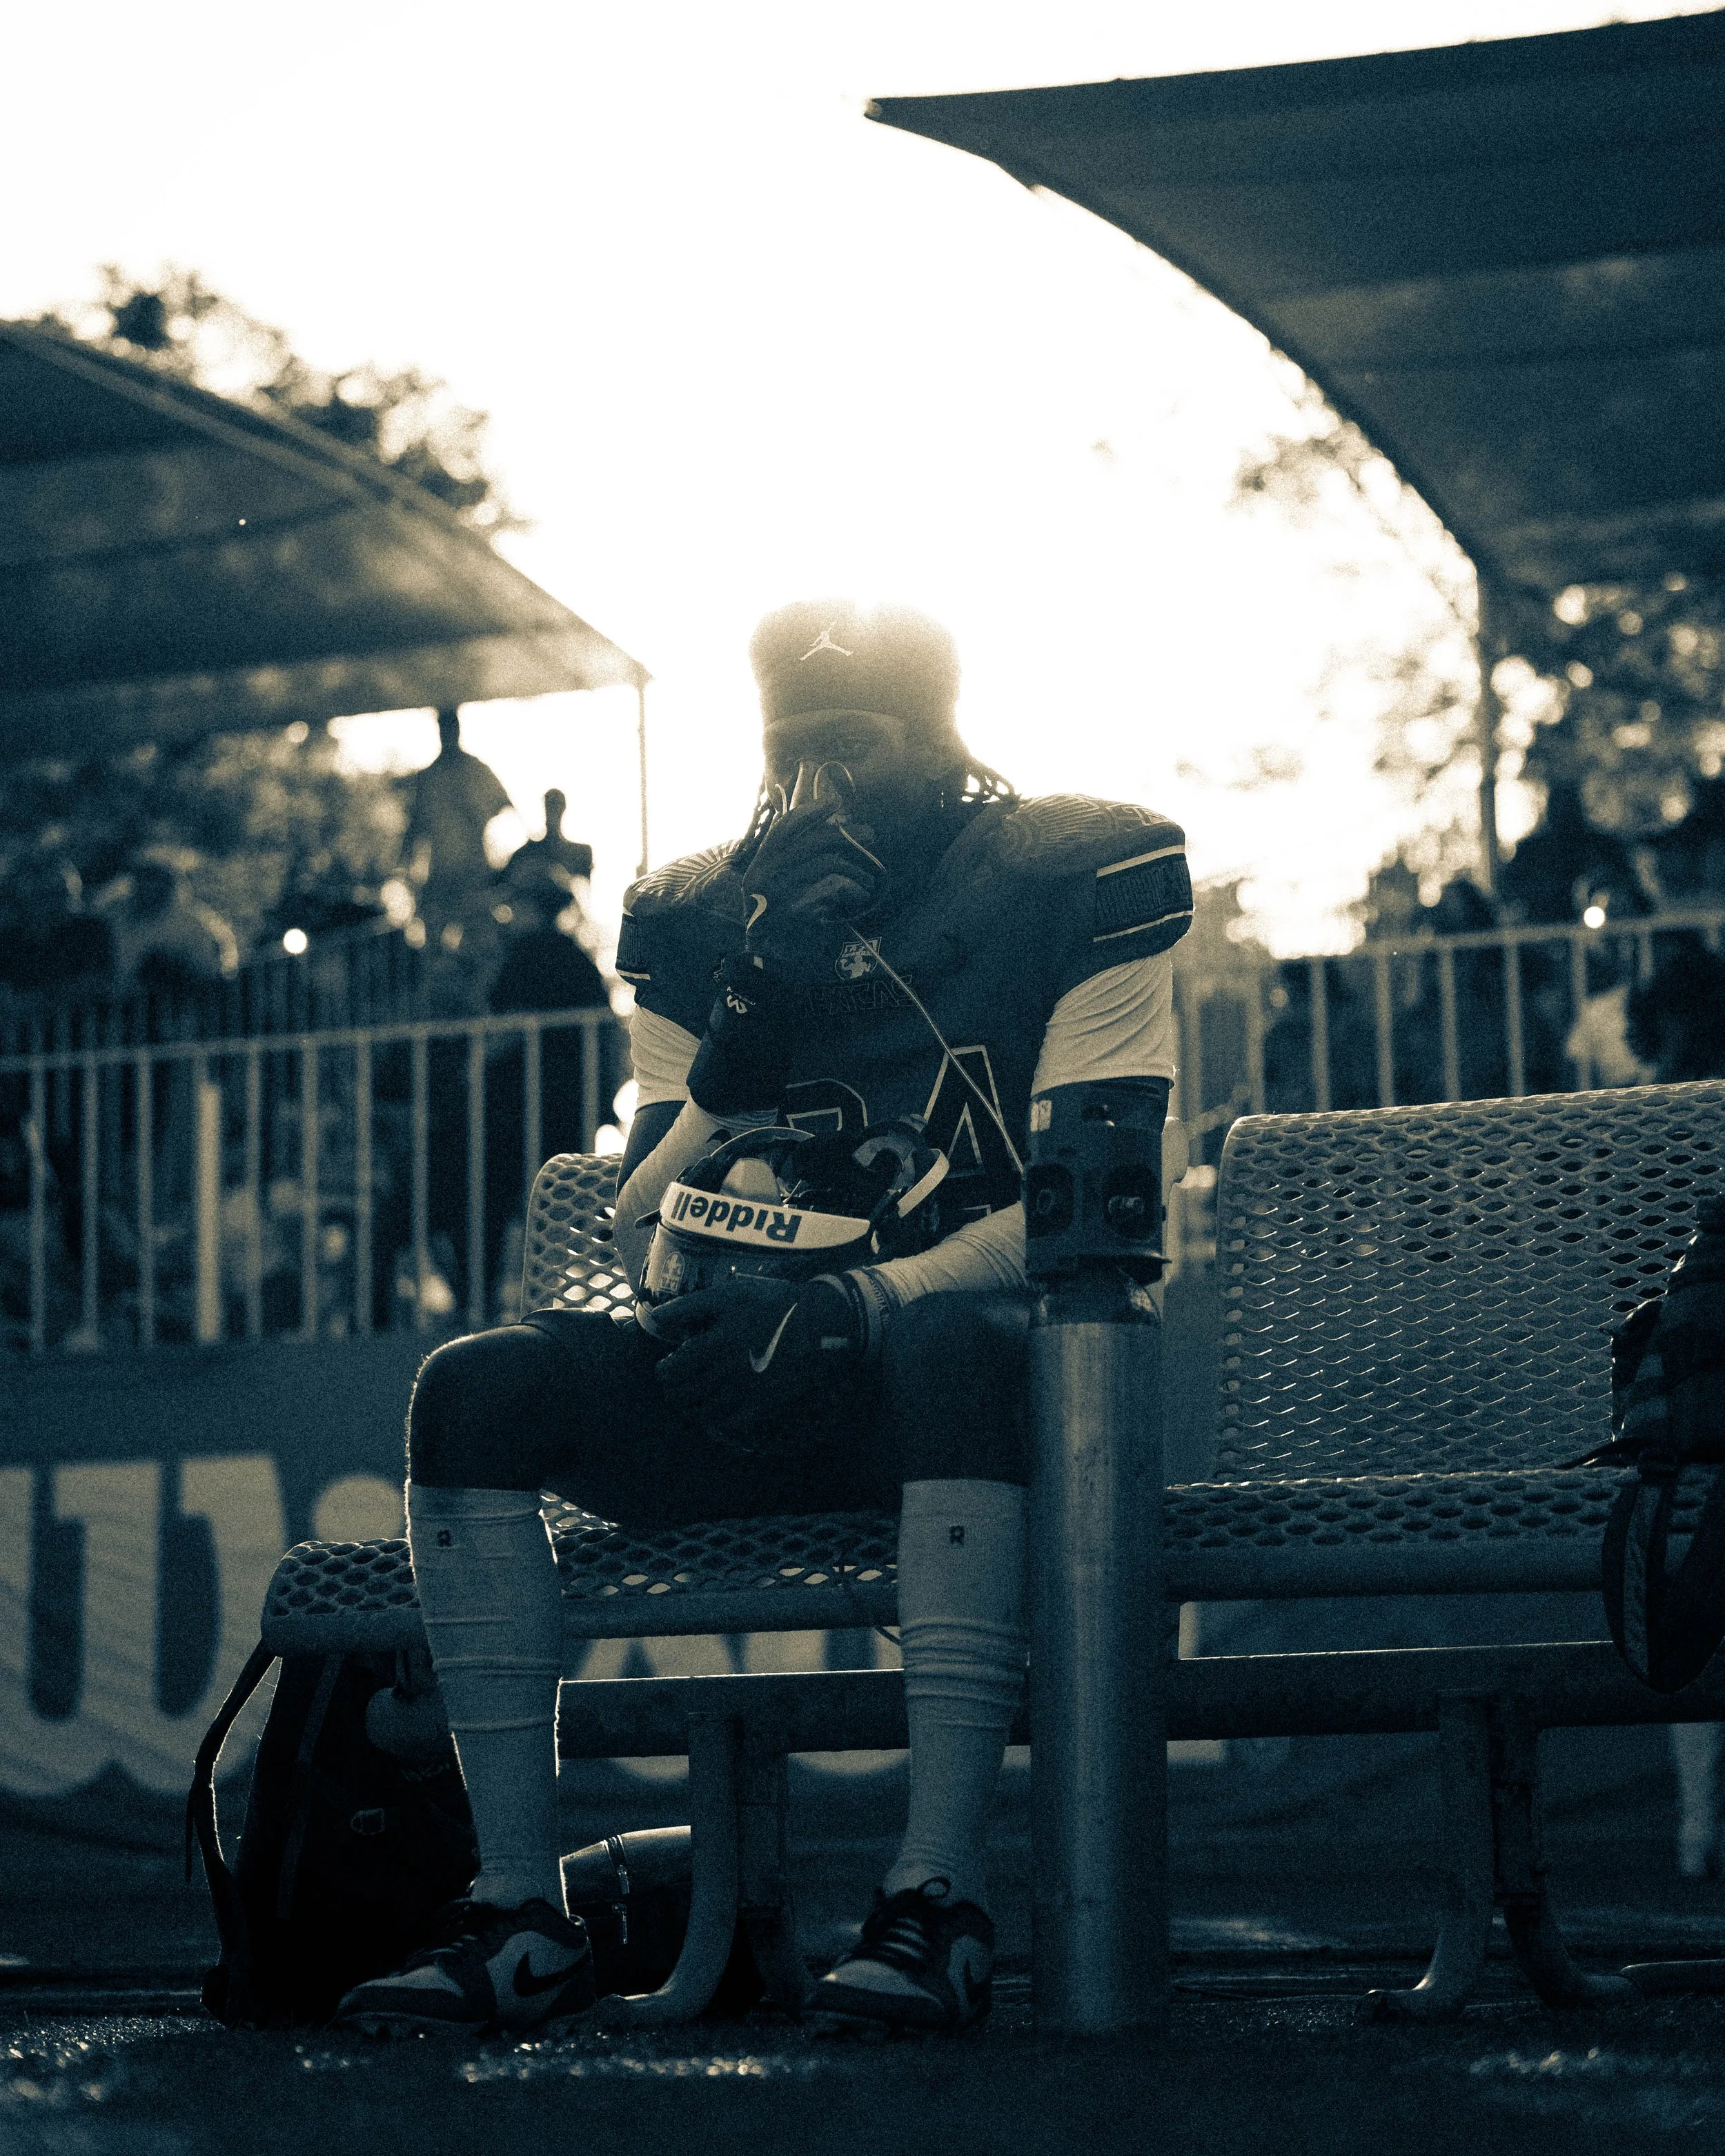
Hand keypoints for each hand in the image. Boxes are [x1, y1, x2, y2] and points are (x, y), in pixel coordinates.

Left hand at [652, 1275, 862, 1433]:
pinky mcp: (761, 1404)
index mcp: (716, 1342)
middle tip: (674, 1383)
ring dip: (689, 1406)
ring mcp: (744, 1391)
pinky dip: (713, 1421)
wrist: (818, 1325)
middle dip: (672, 1389)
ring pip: (700, 1411)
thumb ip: (688, 1306)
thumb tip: (656, 1319)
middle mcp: (726, 1371)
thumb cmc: (770, 1303)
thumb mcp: (729, 1294)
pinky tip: (714, 1409)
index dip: (664, 1370)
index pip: (673, 1369)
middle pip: (683, 1393)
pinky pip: (726, 1423)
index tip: (666, 1365)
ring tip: (689, 1397)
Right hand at [743, 783, 884, 962]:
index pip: (784, 828)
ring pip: (827, 862)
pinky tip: (860, 897)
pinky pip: (834, 884)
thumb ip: (797, 863)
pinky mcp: (797, 911)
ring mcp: (779, 893)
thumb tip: (832, 830)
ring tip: (867, 881)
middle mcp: (764, 877)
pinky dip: (853, 887)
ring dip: (855, 868)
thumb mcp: (782, 891)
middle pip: (812, 841)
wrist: (771, 971)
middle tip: (870, 836)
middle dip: (847, 835)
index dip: (811, 812)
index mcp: (759, 868)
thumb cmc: (783, 931)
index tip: (834, 803)